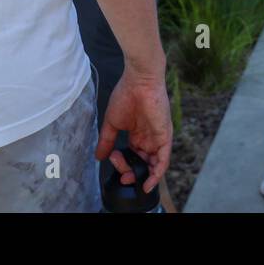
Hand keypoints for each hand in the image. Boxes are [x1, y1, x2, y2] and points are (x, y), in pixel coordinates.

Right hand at [96, 69, 171, 193]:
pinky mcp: (165, 137)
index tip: (112, 162)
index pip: (132, 156)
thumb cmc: (126, 96)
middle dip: (131, 172)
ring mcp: (158, 138)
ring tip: (130, 178)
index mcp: (138, 134)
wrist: (139, 81)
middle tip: (121, 175)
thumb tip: (98, 156)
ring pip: (153, 165)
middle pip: (142, 163)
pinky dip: (157, 174)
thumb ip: (107, 140)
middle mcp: (149, 138)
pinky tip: (148, 182)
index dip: (123, 164)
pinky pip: (163, 160)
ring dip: (142, 175)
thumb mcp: (113, 123)